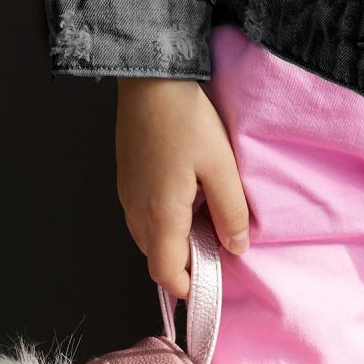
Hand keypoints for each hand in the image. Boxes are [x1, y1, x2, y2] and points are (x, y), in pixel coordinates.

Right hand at [115, 78, 253, 300]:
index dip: (188, 285)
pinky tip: (186, 192)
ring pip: (148, 236)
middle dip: (185, 260)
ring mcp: (127, 193)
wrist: (150, 79)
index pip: (165, 273)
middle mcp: (136, 211)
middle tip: (216, 239)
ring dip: (174, 238)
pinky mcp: (126, 177)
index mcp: (159, 215)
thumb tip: (236, 247)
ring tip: (204, 213)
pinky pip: (142, 214)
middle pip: (156, 257)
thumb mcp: (221, 166)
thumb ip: (230, 212)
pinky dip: (163, 218)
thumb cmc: (186, 119)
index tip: (213, 274)